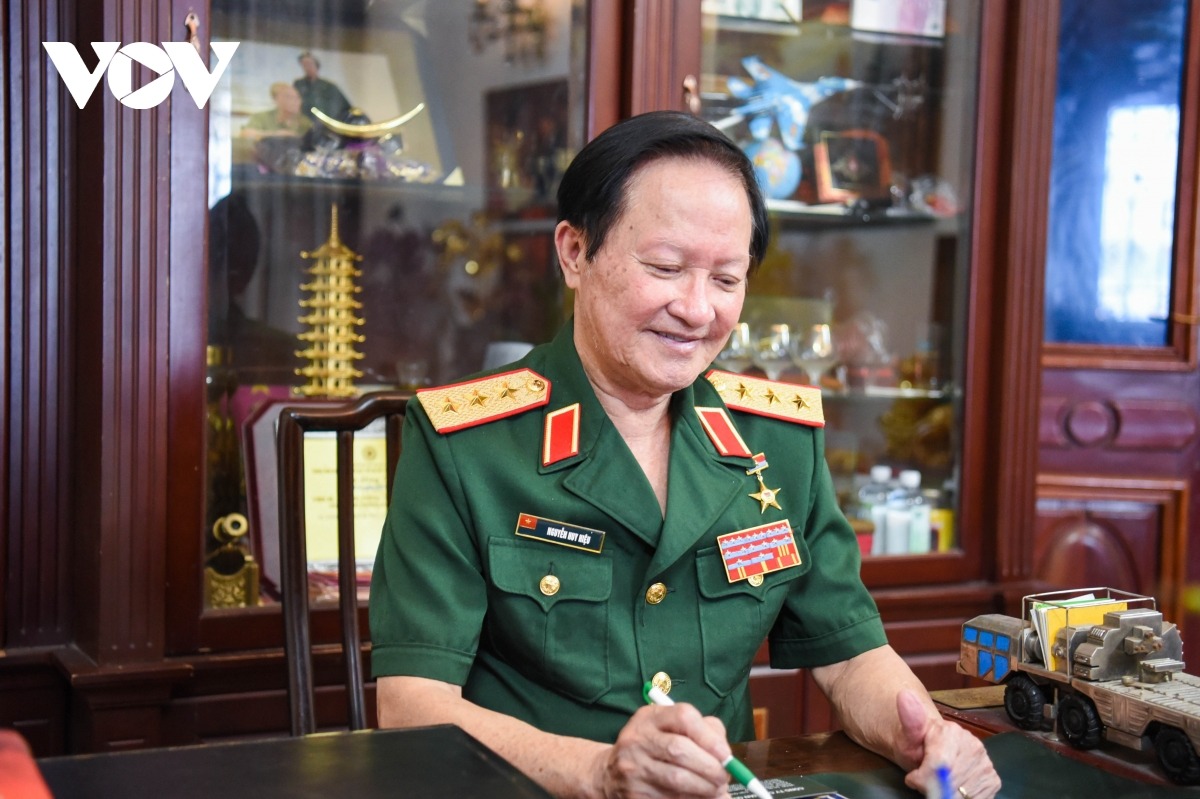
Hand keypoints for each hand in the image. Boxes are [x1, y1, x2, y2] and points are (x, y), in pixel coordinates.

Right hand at [592, 701, 731, 798]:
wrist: (609, 774)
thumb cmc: (652, 748)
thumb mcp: (669, 729)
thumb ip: (702, 733)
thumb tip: (727, 758)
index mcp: (649, 717)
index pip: (683, 717)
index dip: (709, 736)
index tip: (726, 755)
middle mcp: (637, 739)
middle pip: (680, 750)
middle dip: (710, 767)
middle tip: (724, 778)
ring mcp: (632, 768)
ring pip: (677, 780)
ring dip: (704, 788)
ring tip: (715, 790)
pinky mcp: (634, 795)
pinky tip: (697, 798)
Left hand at [896, 689, 1000, 798]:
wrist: (929, 751)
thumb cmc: (917, 746)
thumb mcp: (908, 736)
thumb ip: (909, 720)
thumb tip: (905, 695)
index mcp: (953, 732)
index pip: (939, 767)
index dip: (922, 778)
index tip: (914, 776)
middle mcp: (974, 745)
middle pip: (952, 781)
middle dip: (934, 786)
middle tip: (925, 780)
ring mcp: (985, 762)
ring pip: (964, 793)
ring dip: (947, 793)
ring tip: (937, 782)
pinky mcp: (992, 779)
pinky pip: (977, 798)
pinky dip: (962, 797)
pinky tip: (953, 787)